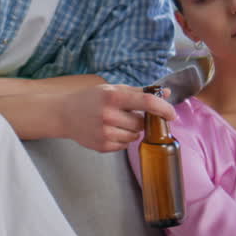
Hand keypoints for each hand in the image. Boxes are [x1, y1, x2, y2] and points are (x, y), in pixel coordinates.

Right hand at [60, 84, 174, 152]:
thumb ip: (140, 92)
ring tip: (116, 123)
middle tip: (126, 114)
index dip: (164, 109)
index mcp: (113, 96)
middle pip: (141, 123)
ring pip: (135, 136)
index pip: (147, 103)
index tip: (172, 114)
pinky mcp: (102, 146)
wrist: (64, 114)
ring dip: (131, 130)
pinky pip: (124, 145)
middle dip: (139, 119)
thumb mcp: (112, 89)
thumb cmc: (89, 99)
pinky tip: (109, 131)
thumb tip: (166, 94)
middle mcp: (109, 115)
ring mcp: (105, 132)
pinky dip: (122, 139)